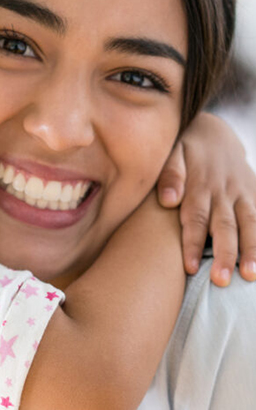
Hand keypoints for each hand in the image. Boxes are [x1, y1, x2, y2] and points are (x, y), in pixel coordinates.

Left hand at [157, 112, 255, 284]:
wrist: (214, 132)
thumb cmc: (183, 147)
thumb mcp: (172, 152)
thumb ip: (169, 174)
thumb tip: (167, 199)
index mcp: (200, 184)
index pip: (195, 218)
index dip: (192, 243)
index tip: (189, 267)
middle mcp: (224, 191)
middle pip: (225, 226)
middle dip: (224, 254)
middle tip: (220, 281)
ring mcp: (244, 193)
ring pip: (250, 224)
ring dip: (251, 251)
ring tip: (250, 276)